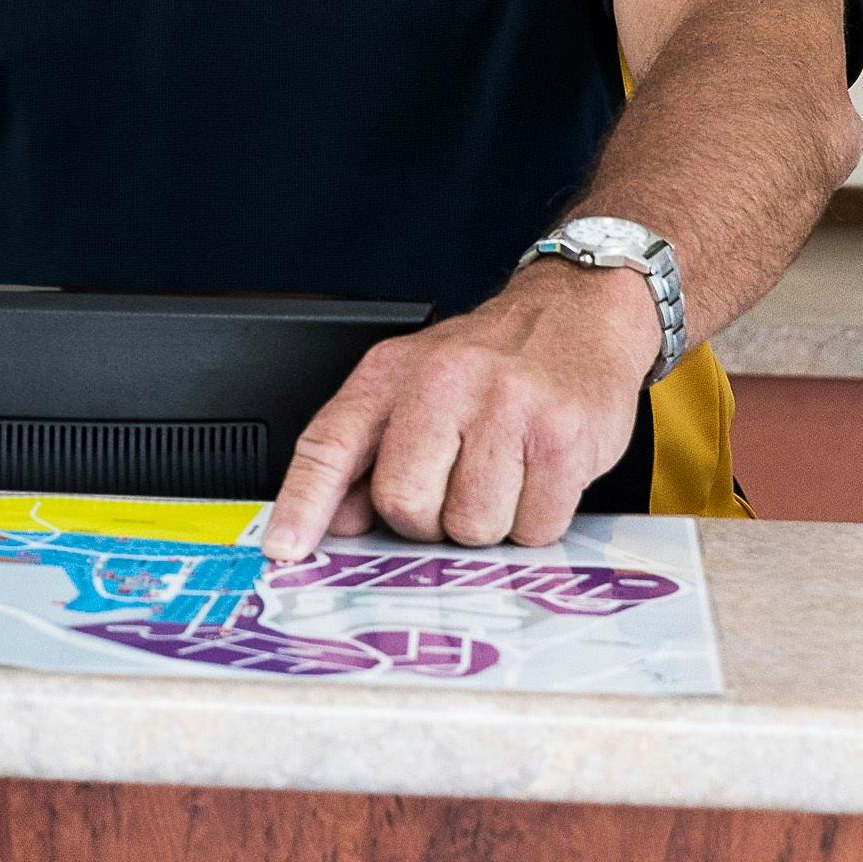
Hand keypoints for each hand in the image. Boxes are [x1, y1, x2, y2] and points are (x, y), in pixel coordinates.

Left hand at [260, 259, 663, 558]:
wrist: (578, 313)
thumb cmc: (492, 359)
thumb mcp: (413, 386)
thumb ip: (367, 452)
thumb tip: (337, 520)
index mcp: (391, 374)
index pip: (329, 445)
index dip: (302, 504)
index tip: (283, 549)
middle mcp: (443, 383)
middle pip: (405, 503)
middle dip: (428, 520)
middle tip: (454, 489)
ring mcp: (506, 408)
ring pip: (473, 526)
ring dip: (489, 522)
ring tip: (504, 473)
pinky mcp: (562, 437)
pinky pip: (534, 528)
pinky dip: (536, 520)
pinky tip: (539, 475)